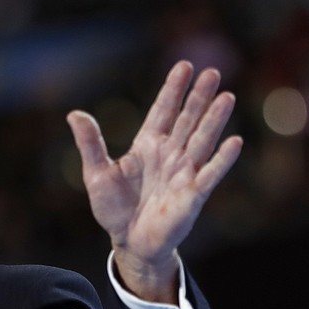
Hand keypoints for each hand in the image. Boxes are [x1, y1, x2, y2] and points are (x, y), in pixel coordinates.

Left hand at [66, 61, 241, 302]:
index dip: (173, 89)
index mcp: (147, 145)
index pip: (163, 111)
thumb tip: (74, 114)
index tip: (184, 66)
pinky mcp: (193, 194)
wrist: (129, 241)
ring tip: (226, 96)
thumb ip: (90, 143)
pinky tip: (234, 141)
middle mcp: (169, 154)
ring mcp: (183, 172)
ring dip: (214, 120)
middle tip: (212, 72)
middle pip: (187, 119)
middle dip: (198, 97)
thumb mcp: (96, 174)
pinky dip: (221, 159)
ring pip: (202, 140)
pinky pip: (210, 174)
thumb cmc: (114, 208)